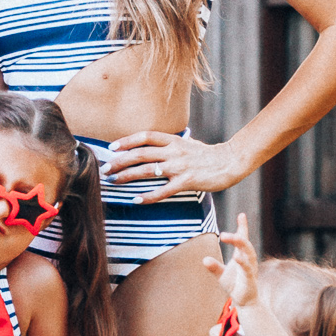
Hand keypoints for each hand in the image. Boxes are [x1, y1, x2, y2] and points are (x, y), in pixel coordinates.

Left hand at [103, 129, 242, 201]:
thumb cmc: (208, 155)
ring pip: (148, 169)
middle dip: (120, 161)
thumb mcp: (187, 144)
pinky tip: (136, 199)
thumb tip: (154, 145)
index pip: (145, 136)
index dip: (127, 141)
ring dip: (128, 175)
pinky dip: (149, 196)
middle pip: (141, 153)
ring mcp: (180, 166)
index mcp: (174, 140)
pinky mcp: (187, 181)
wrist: (230, 162)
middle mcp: (174, 151)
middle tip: (105, 169)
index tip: (111, 148)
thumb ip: (171, 144)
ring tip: (114, 181)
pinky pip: (164, 190)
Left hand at [203, 212, 257, 308]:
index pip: (243, 238)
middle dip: (237, 235)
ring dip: (240, 244)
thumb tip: (204, 259)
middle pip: (245, 244)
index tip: (241, 214)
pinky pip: (248, 268)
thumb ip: (214, 267)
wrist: (244, 302)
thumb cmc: (234, 285)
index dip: (243, 227)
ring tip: (230, 236)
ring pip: (248, 253)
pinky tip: (236, 257)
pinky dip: (243, 262)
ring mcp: (251, 269)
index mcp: (242, 256)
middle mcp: (248, 260)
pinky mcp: (250, 279)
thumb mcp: (221, 275)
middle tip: (223, 233)